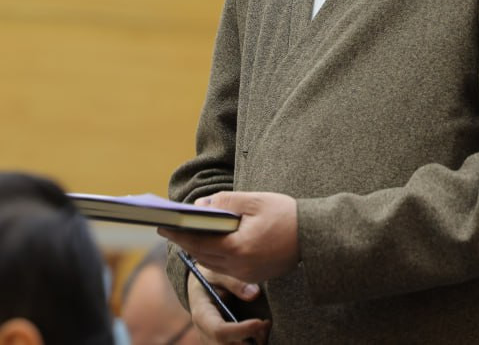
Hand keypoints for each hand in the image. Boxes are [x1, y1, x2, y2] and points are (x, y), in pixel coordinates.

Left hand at [160, 191, 299, 283]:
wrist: (315, 235)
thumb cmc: (285, 214)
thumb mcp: (253, 201)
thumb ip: (224, 203)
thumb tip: (200, 205)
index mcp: (239, 248)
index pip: (199, 242)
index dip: (179, 233)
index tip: (163, 224)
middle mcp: (241, 267)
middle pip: (203, 255)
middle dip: (185, 241)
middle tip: (169, 228)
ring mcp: (248, 275)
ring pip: (213, 263)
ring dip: (199, 248)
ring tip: (186, 233)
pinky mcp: (255, 277)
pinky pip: (227, 267)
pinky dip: (215, 254)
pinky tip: (211, 242)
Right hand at [185, 262, 269, 344]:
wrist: (201, 290)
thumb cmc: (210, 279)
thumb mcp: (218, 274)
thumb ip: (234, 283)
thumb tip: (255, 294)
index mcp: (202, 315)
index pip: (219, 331)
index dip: (241, 330)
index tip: (260, 322)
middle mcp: (205, 334)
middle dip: (250, 338)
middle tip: (266, 323)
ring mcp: (212, 343)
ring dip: (253, 342)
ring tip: (264, 326)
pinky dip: (252, 343)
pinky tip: (259, 331)